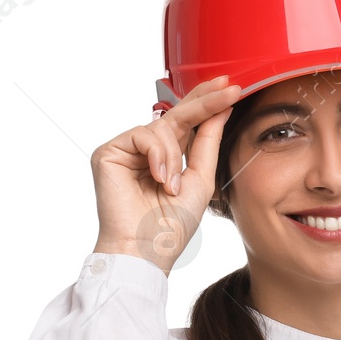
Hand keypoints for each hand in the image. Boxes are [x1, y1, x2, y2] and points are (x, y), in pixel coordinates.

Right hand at [90, 76, 242, 271]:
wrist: (145, 251)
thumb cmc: (170, 226)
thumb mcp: (200, 180)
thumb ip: (208, 142)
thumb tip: (222, 108)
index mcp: (167, 157)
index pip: (187, 122)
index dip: (207, 103)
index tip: (232, 88)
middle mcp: (145, 150)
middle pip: (176, 114)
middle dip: (204, 101)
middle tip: (228, 88)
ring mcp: (126, 150)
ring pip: (161, 126)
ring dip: (174, 156)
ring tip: (171, 186)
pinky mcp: (108, 152)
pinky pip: (142, 134)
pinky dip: (157, 156)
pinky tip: (159, 179)